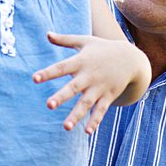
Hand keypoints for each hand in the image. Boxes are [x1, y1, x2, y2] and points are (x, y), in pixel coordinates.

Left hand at [33, 32, 148, 132]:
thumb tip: (47, 34)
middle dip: (61, 97)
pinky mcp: (109, 96)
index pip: (61, 68)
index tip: (34, 78)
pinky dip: (95, 121)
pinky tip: (87, 132)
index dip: (48, 73)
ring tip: (66, 127)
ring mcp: (100, 87)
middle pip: (73, 88)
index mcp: (81, 61)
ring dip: (76, 115)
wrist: (131, 58)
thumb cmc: (103, 48)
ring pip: (86, 103)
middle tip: (48, 105)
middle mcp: (89, 76)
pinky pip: (101, 110)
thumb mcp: (84, 41)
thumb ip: (65, 39)